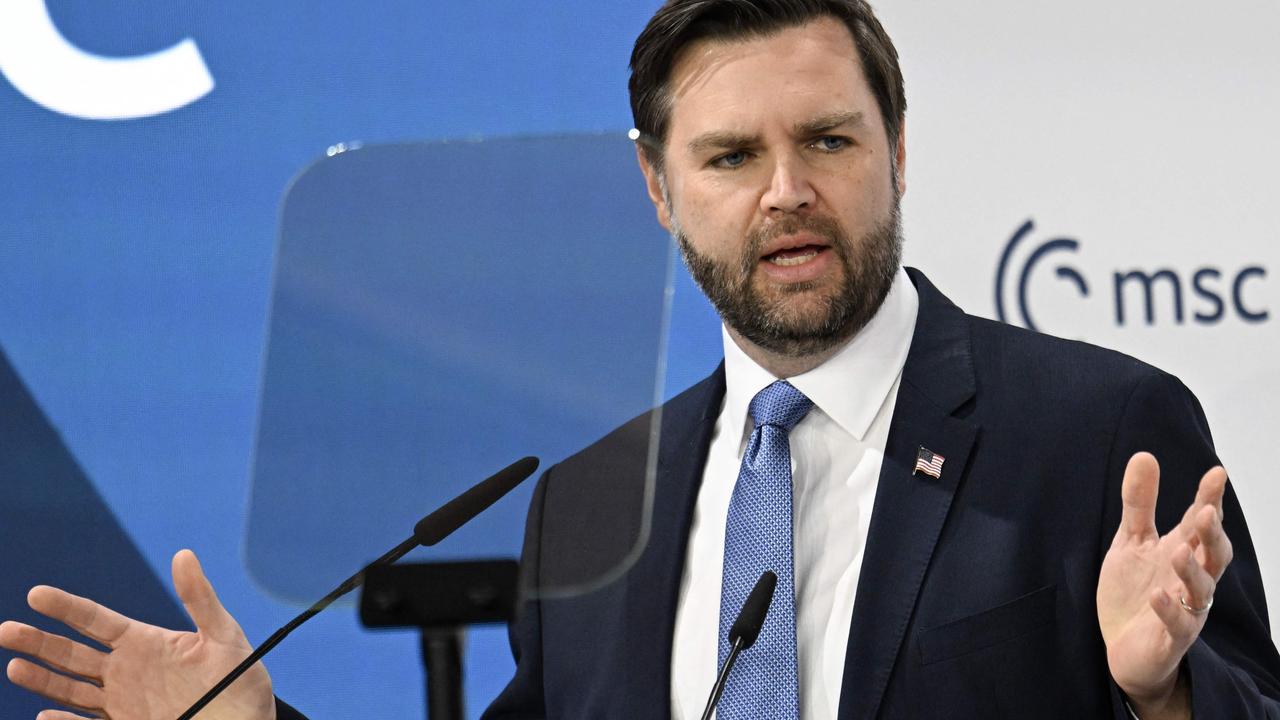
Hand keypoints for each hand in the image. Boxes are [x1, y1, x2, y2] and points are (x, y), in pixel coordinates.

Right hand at [0, 549, 275, 719]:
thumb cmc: (240, 676)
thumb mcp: (223, 634)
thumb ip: (200, 599)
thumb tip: (183, 555)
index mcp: (144, 641)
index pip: (95, 620)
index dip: (66, 607)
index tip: (36, 594)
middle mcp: (126, 670)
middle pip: (72, 653)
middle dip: (39, 641)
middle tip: (6, 630)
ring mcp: (122, 701)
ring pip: (71, 688)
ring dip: (42, 679)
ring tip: (15, 667)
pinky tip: (44, 714)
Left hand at [1097, 452, 1232, 718]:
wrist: (1124, 649)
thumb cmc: (1135, 591)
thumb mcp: (1131, 542)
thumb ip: (1139, 503)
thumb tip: (1145, 456)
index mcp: (1182, 552)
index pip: (1200, 523)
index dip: (1209, 499)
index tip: (1216, 473)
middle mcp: (1190, 579)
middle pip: (1212, 555)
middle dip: (1212, 535)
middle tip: (1206, 512)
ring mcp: (1186, 609)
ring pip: (1201, 589)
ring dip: (1191, 570)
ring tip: (1178, 551)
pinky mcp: (1170, 637)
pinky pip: (1177, 624)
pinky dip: (1168, 609)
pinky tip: (1157, 595)